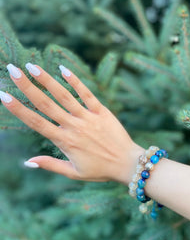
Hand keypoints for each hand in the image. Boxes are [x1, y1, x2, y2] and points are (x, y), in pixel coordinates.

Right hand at [0, 63, 143, 184]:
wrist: (127, 164)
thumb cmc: (100, 170)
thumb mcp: (73, 172)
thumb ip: (51, 165)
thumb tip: (28, 162)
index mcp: (64, 141)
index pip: (36, 122)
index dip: (18, 109)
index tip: (4, 95)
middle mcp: (74, 126)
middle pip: (46, 104)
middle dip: (27, 86)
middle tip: (12, 70)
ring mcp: (88, 117)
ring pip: (64, 95)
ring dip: (47, 80)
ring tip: (32, 66)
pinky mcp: (101, 111)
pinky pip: (87, 94)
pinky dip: (75, 81)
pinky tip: (63, 69)